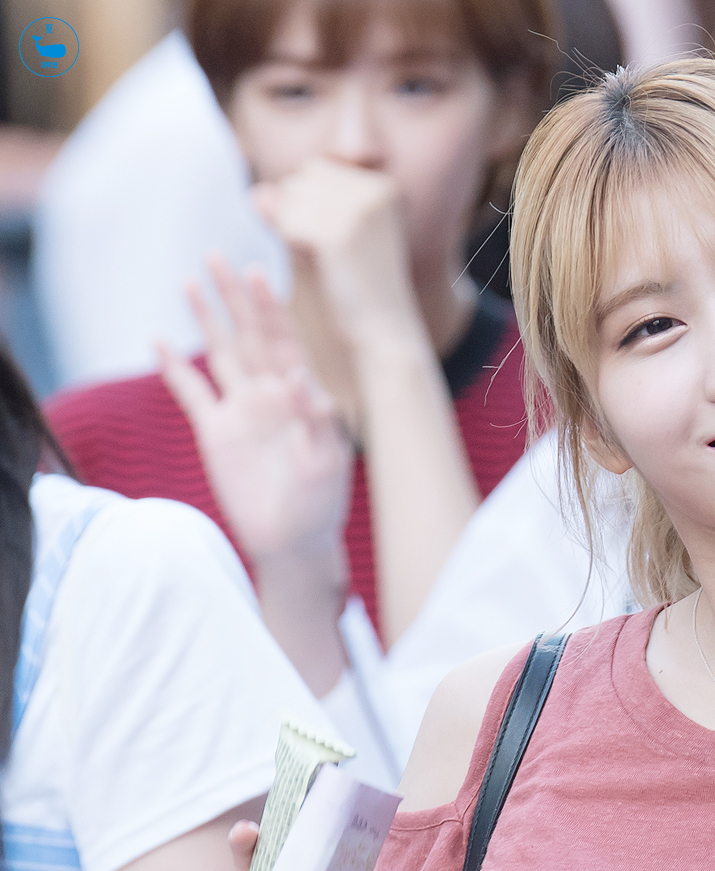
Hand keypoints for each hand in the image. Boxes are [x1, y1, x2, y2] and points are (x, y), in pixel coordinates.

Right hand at [159, 256, 351, 576]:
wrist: (293, 541)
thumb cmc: (321, 503)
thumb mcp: (328, 461)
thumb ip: (317, 420)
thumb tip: (299, 378)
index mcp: (300, 396)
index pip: (284, 341)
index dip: (272, 307)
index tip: (259, 272)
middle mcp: (269, 395)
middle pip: (249, 334)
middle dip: (234, 296)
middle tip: (217, 255)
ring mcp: (240, 411)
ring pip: (219, 353)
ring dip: (206, 320)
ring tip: (189, 281)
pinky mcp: (215, 433)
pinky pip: (190, 393)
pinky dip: (173, 369)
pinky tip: (156, 342)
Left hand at [253, 158, 422, 348]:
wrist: (383, 330)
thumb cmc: (357, 285)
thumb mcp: (331, 234)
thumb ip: (293, 205)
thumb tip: (256, 193)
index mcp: (381, 185)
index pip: (315, 171)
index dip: (311, 206)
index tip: (336, 240)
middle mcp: (373, 190)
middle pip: (300, 182)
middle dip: (300, 216)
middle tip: (330, 254)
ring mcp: (357, 210)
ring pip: (289, 200)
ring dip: (294, 231)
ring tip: (325, 260)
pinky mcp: (337, 234)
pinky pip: (287, 224)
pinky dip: (292, 245)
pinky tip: (318, 266)